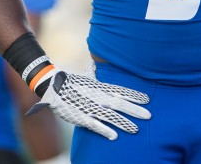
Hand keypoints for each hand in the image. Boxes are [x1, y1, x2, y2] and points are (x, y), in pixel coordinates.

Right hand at [27, 68, 150, 140]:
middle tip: (149, 115)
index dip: (134, 95)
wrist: (52, 85)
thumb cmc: (70, 81)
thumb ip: (94, 72)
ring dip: (124, 123)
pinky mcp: (81, 116)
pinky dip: (105, 130)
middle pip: (120, 104)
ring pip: (110, 116)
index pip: (120, 90)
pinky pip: (95, 124)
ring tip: (136, 129)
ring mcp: (90, 107)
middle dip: (135, 110)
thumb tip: (96, 63)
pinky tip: (114, 136)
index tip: (147, 99)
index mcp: (100, 86)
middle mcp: (97, 96)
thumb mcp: (86, 76)